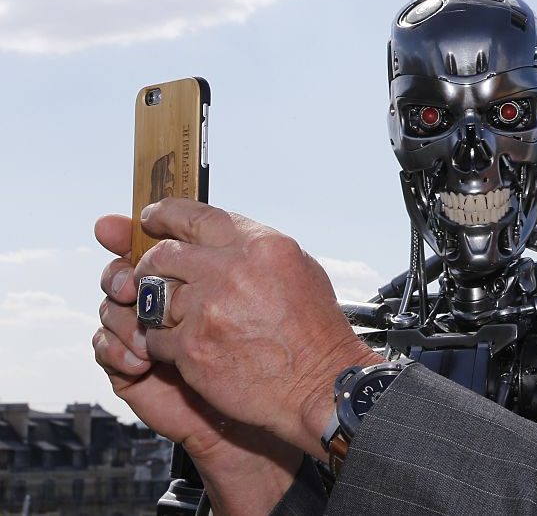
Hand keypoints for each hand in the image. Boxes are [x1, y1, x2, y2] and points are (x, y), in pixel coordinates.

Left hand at [134, 198, 382, 455]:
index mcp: (260, 246)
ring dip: (159, 309)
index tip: (151, 219)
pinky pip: (155, 338)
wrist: (320, 385)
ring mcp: (207, 309)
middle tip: (153, 275)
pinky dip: (164, 345)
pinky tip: (188, 351)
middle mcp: (231, 270)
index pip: (195, 215)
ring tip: (180, 320)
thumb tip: (219, 244)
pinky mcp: (192, 347)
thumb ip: (253, 251)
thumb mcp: (299, 271)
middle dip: (152, 265)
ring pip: (152, 297)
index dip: (164, 216)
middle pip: (163, 255)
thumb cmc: (315, 333)